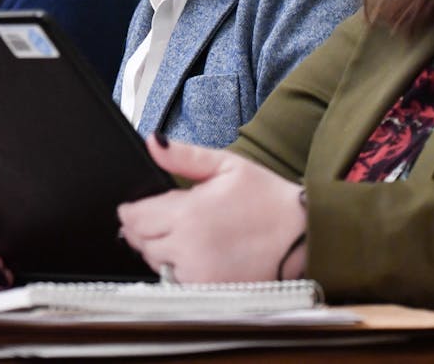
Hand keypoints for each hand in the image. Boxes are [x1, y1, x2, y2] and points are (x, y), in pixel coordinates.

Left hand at [117, 135, 306, 281]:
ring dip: (159, 251)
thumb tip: (151, 142)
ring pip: (156, 263)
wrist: (302, 234)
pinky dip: (178, 270)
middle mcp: (188, 247)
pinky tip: (195, 256)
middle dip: (143, 229)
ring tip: (184, 236)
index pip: (135, 217)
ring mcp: (198, 273)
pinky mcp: (210, 291)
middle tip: (163, 218)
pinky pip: (177, 282)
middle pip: (140, 242)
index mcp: (189, 213)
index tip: (134, 207)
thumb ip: (184, 156)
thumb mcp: (226, 165)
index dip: (131, 211)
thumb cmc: (266, 197)